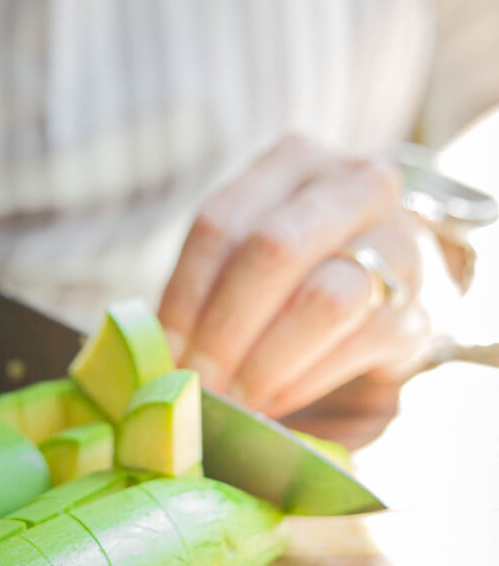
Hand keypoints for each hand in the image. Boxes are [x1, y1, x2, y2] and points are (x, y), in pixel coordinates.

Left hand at [159, 135, 429, 416]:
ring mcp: (396, 244)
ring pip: (324, 299)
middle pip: (273, 251)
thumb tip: (151, 353)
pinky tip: (271, 403)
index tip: (163, 353)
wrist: (384, 291)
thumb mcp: (249, 257)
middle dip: (224, 332)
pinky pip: (355, 347)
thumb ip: (209, 288)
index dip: (183, 296)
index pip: (221, 222)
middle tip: (196, 385)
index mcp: (292, 162)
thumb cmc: (295, 274)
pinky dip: (303, 382)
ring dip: (264, 363)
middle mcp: (353, 186)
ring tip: (231, 402)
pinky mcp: (415, 309)